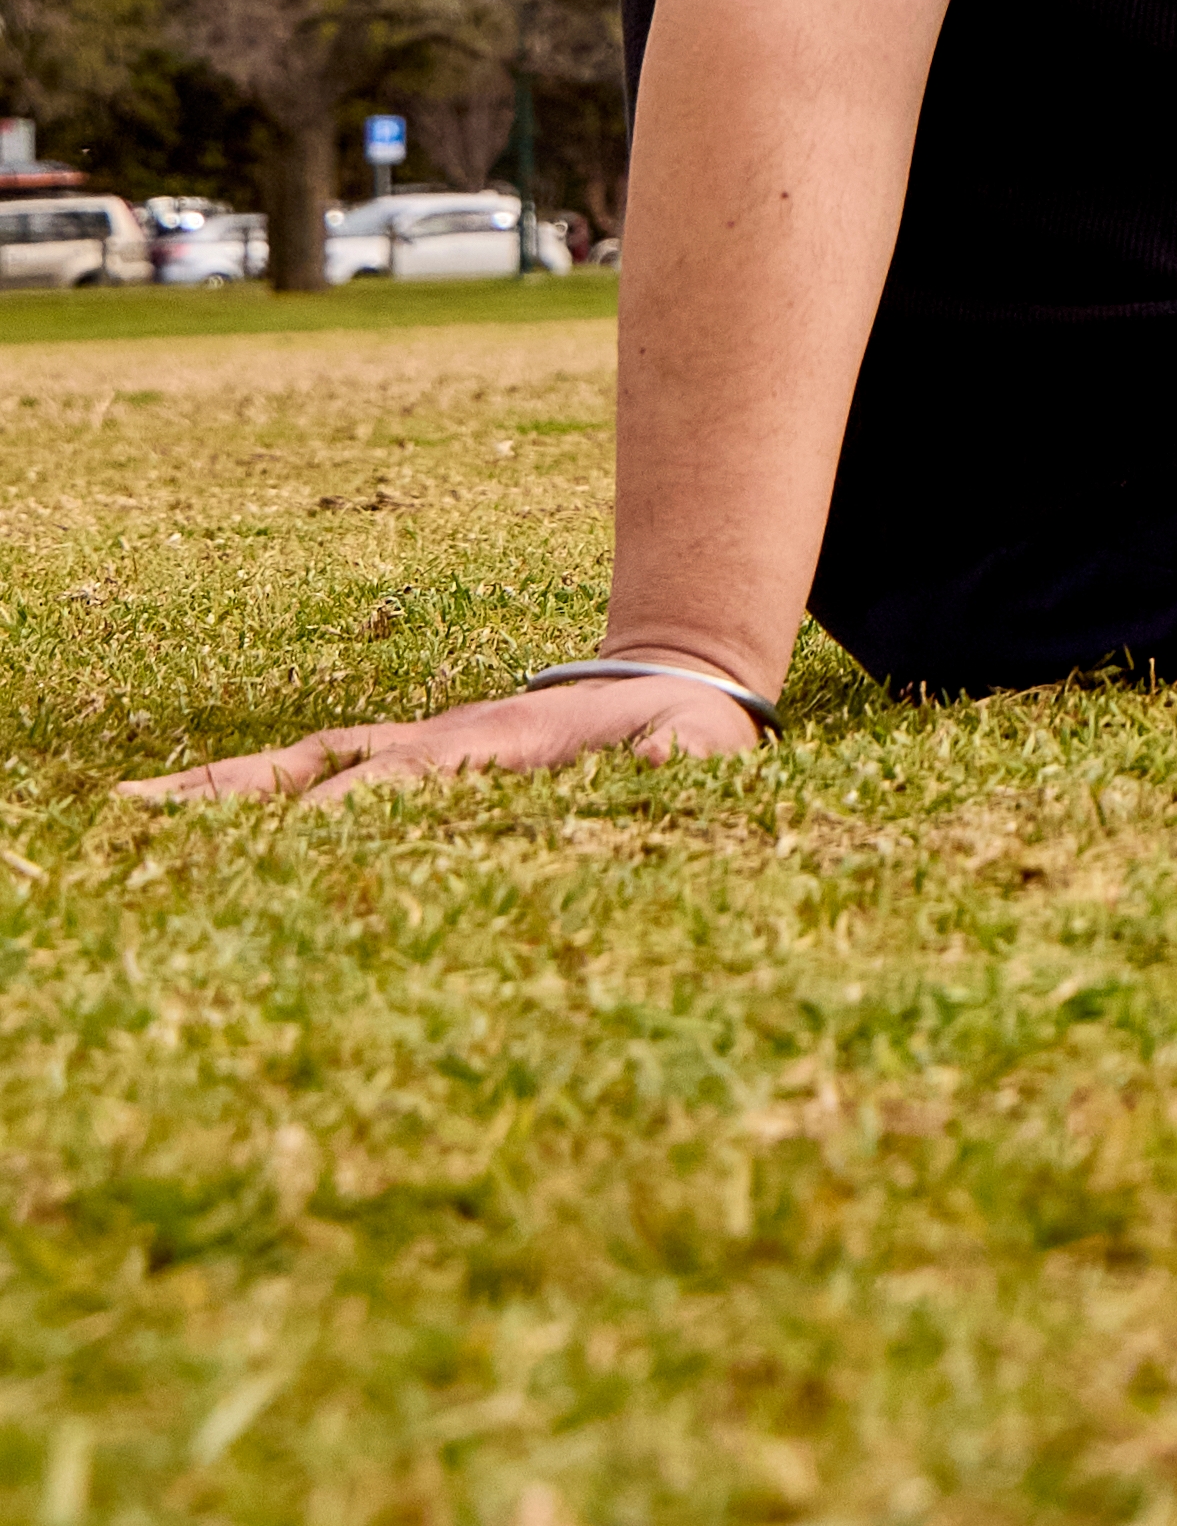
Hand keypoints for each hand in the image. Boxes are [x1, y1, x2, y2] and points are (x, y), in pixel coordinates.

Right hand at [124, 661, 764, 810]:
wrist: (676, 681)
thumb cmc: (688, 734)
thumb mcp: (707, 749)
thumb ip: (691, 756)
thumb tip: (669, 756)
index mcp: (493, 745)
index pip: (403, 781)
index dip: (350, 812)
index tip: (290, 844)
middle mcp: (432, 743)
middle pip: (317, 766)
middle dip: (236, 795)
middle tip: (138, 826)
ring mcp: (411, 752)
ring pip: (298, 769)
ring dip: (217, 794)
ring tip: (121, 818)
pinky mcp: (404, 770)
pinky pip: (312, 783)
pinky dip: (245, 798)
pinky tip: (176, 824)